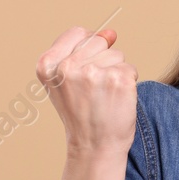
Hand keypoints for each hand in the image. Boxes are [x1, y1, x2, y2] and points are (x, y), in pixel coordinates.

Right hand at [36, 26, 137, 157]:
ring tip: (104, 96)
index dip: (88, 49)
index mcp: (48, 65)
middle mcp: (67, 67)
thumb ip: (85, 51)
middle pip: (98, 41)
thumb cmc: (82, 113)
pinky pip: (130, 68)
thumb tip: (111, 32)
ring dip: (116, 73)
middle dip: (102, 61)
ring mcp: (93, 73)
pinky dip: (128, 83)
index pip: (78, 33)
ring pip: (116, 54)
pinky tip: (116, 100)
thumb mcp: (69, 81)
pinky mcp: (118, 79)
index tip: (86, 73)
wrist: (94, 147)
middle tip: (94, 90)